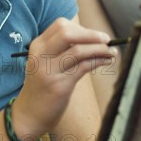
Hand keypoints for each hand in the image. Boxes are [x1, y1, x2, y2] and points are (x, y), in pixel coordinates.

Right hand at [11, 18, 116, 140]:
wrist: (29, 115)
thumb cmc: (43, 86)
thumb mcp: (46, 63)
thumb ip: (63, 50)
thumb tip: (94, 38)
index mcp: (37, 45)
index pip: (61, 25)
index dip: (81, 28)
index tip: (95, 35)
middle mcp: (41, 55)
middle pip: (68, 33)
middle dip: (91, 34)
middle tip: (107, 39)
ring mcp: (49, 70)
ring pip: (78, 50)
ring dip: (99, 49)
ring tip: (112, 51)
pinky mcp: (59, 85)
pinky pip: (83, 67)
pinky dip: (98, 61)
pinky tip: (106, 61)